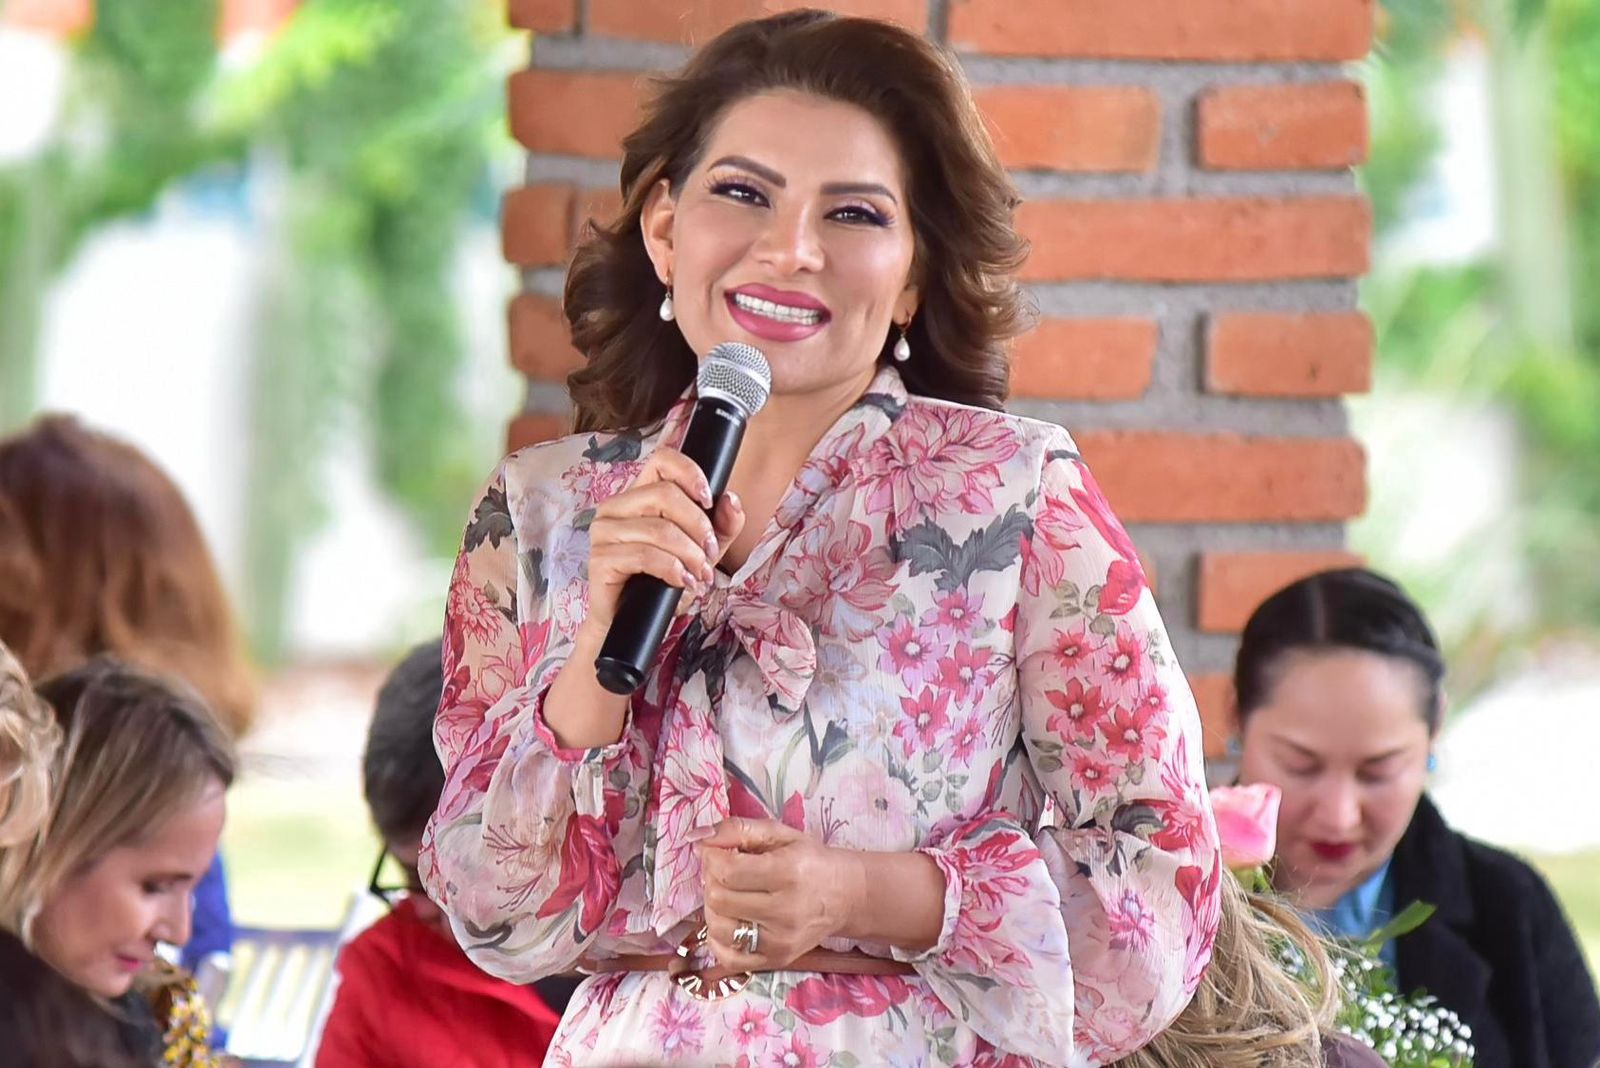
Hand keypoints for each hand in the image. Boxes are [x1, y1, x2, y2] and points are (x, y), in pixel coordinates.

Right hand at [581, 447, 744, 635]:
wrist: (634, 622)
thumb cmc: (663, 581)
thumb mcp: (703, 550)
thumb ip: (721, 525)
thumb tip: (731, 499)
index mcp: (638, 494)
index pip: (662, 459)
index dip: (690, 473)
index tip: (709, 500)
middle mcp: (616, 507)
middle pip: (664, 494)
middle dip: (698, 525)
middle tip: (711, 553)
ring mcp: (604, 531)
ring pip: (659, 529)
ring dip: (690, 554)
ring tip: (701, 575)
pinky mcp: (600, 559)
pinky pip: (645, 556)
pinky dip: (673, 569)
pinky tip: (684, 582)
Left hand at [697, 818, 861, 971]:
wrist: (844, 896)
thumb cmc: (809, 860)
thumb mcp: (779, 834)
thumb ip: (736, 829)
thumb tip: (696, 839)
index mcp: (789, 872)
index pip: (727, 871)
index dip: (711, 858)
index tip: (716, 852)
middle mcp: (786, 911)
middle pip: (719, 899)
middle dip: (711, 881)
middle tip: (723, 872)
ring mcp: (780, 942)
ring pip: (718, 928)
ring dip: (713, 908)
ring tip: (728, 894)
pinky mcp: (775, 961)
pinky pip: (727, 957)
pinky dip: (717, 938)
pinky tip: (730, 919)